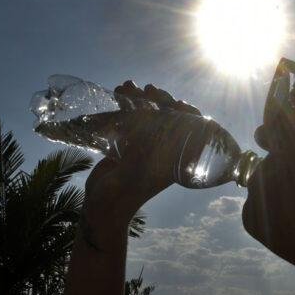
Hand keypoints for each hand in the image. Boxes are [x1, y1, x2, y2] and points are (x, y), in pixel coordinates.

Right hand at [79, 82, 202, 234]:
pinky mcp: (127, 145)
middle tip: (150, 89)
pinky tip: (118, 92)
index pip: (191, 130)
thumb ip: (154, 145)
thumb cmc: (128, 191)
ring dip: (139, 99)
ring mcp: (144, 146)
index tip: (178, 103)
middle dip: (159, 100)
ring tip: (127, 86)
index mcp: (176, 159)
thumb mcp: (145, 167)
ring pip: (148, 115)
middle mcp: (163, 151)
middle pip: (168, 118)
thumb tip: (168, 116)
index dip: (188, 113)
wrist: (103, 208)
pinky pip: (129, 120)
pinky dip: (124, 106)